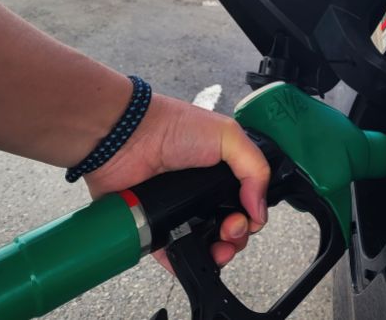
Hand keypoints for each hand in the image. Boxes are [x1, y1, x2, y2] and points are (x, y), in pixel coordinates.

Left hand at [84, 93, 269, 269]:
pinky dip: (183, 261)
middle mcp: (201, 190)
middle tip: (231, 229)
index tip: (248, 217)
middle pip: (229, 226)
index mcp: (220, 170)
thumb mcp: (227, 135)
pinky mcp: (156, 224)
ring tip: (216, 248)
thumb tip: (259, 209)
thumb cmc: (170, 126)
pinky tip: (192, 258)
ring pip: (205, 242)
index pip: (246, 201)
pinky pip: (172, 251)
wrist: (126, 137)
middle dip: (237, 235)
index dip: (251, 214)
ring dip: (217, 252)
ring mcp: (178, 208)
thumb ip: (255, 168)